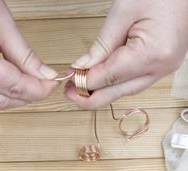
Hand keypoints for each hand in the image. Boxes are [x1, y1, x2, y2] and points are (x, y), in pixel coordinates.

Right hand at [0, 0, 57, 112]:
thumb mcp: (4, 26)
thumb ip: (26, 57)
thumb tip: (46, 76)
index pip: (15, 88)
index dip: (39, 89)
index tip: (52, 85)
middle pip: (3, 101)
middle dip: (27, 95)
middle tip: (41, 83)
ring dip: (7, 101)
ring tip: (19, 85)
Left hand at [65, 0, 187, 108]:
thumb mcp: (123, 12)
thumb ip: (101, 45)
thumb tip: (80, 67)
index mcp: (152, 54)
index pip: (109, 78)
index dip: (85, 82)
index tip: (68, 80)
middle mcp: (161, 68)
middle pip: (117, 93)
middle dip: (90, 96)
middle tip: (69, 93)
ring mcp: (163, 69)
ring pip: (124, 91)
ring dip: (101, 91)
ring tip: (80, 86)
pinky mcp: (161, 67)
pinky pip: (133, 83)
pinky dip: (114, 83)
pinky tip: (100, 81)